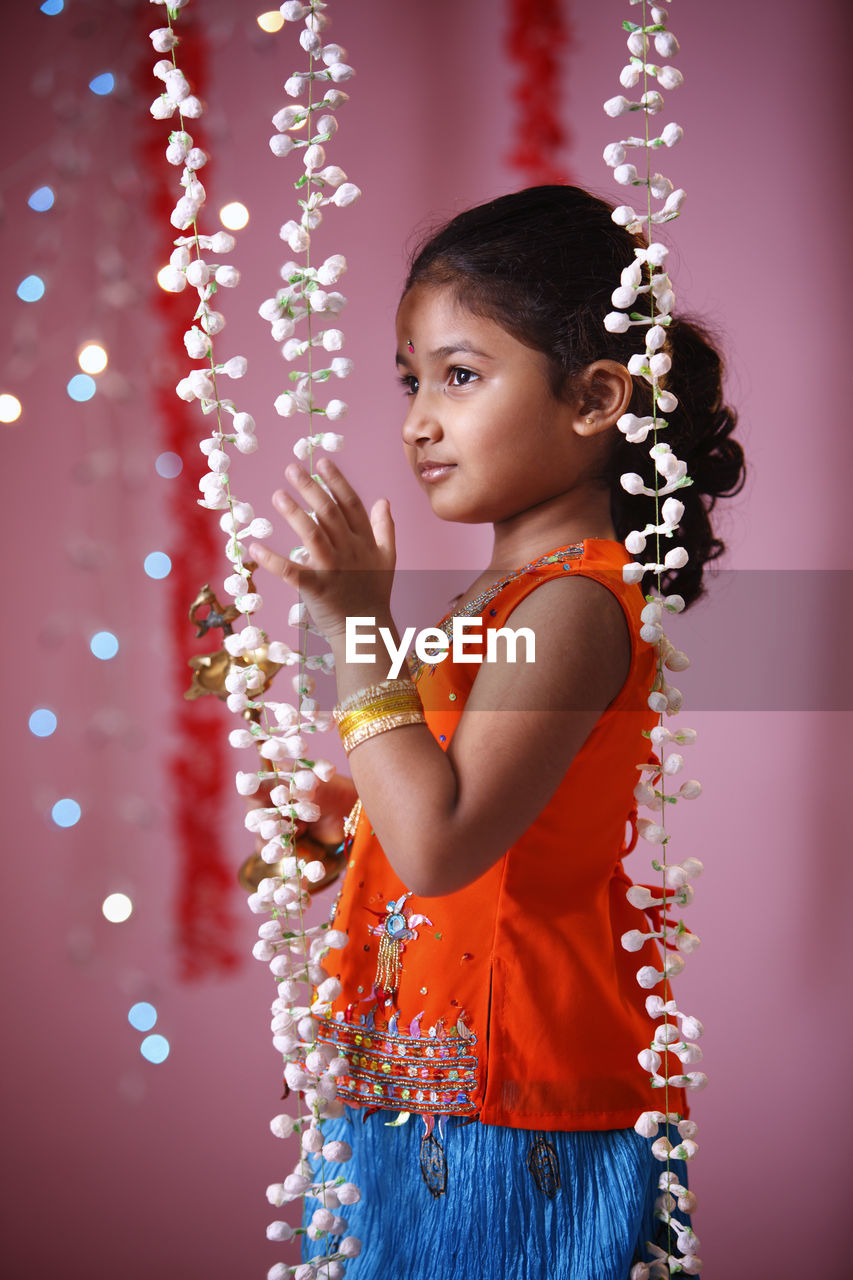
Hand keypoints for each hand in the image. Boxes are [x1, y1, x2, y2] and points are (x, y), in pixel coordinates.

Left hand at [249, 457, 395, 643]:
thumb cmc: (373, 593)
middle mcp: (349, 551)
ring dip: (294, 513)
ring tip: (278, 494)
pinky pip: (291, 572)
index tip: (321, 460)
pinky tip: (255, 548)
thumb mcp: (387, 558)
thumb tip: (383, 499)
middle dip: (310, 487)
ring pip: (312, 535)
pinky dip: (272, 560)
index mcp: (364, 541)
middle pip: (329, 513)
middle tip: (291, 468)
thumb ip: (384, 528)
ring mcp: (332, 569)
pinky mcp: (316, 588)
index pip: (351, 504)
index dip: (337, 481)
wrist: (366, 630)